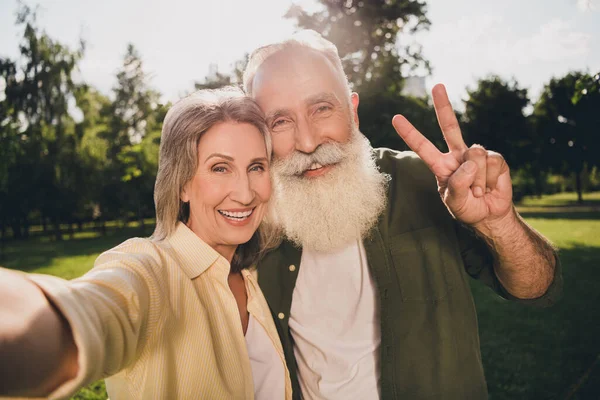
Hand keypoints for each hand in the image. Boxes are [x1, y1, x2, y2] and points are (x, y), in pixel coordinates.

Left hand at [391, 84, 513, 232]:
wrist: (490, 215)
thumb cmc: (467, 209)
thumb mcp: (454, 202)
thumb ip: (457, 185)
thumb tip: (468, 162)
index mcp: (440, 165)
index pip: (423, 147)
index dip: (410, 133)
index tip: (396, 118)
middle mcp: (457, 155)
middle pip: (450, 127)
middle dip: (443, 106)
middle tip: (437, 86)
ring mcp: (476, 155)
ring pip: (475, 154)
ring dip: (477, 179)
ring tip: (477, 191)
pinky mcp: (494, 158)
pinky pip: (491, 161)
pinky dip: (490, 179)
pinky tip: (489, 186)